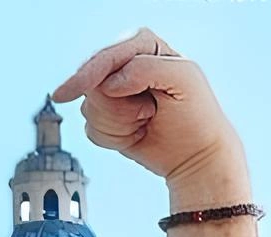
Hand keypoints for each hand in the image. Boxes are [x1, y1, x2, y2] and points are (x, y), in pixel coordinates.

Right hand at [52, 28, 249, 209]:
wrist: (196, 156)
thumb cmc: (198, 117)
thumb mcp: (184, 79)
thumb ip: (147, 68)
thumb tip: (110, 82)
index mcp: (145, 46)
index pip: (107, 54)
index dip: (90, 73)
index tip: (72, 91)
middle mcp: (126, 66)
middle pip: (92, 83)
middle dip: (116, 106)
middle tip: (148, 113)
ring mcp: (115, 93)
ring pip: (89, 108)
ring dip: (118, 123)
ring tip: (145, 122)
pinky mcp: (108, 118)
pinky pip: (91, 128)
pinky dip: (113, 138)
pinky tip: (136, 134)